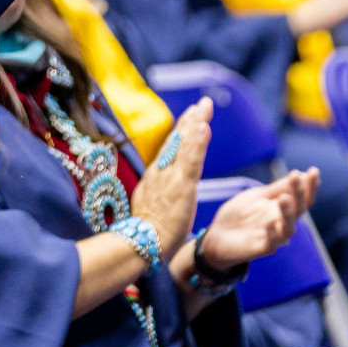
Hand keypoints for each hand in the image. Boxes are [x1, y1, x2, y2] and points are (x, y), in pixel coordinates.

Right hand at [130, 98, 209, 257]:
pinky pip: (192, 160)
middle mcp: (162, 171)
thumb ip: (157, 191)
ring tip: (205, 107)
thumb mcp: (150, 204)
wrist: (143, 243)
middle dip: (190, 120)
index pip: (170, 148)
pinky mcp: (182, 186)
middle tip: (202, 103)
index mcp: (156, 176)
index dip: (181, 130)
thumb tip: (162, 186)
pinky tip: (204, 128)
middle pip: (178, 140)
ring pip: (185, 145)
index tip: (191, 115)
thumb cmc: (148, 232)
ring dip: (196, 123)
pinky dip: (198, 142)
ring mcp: (171, 176)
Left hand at [197, 169, 317, 268]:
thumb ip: (277, 188)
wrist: (217, 236)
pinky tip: (271, 223)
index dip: (309, 186)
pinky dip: (272, 234)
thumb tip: (299, 173)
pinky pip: (271, 244)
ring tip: (284, 197)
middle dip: (300, 194)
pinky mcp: (260, 249)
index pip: (301, 198)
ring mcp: (273, 237)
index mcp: (282, 209)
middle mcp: (281, 223)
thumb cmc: (241, 215)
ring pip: (288, 229)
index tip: (314, 171)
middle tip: (298, 177)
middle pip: (298, 211)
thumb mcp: (258, 196)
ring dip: (287, 213)